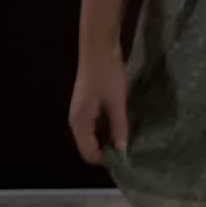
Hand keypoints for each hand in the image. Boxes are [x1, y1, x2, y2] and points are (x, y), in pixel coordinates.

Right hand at [69, 44, 129, 162]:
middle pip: (89, 146)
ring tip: (127, 138)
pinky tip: (121, 123)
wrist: (98, 46)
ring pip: (93, 135)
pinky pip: (95, 124)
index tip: (125, 160)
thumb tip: (123, 151)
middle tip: (128, 150)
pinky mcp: (87, 102)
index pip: (88, 154)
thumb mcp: (116, 102)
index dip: (106, 160)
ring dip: (107, 139)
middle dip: (107, 150)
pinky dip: (106, 128)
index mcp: (79, 123)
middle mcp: (76, 120)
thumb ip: (119, 127)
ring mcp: (81, 111)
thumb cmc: (106, 75)